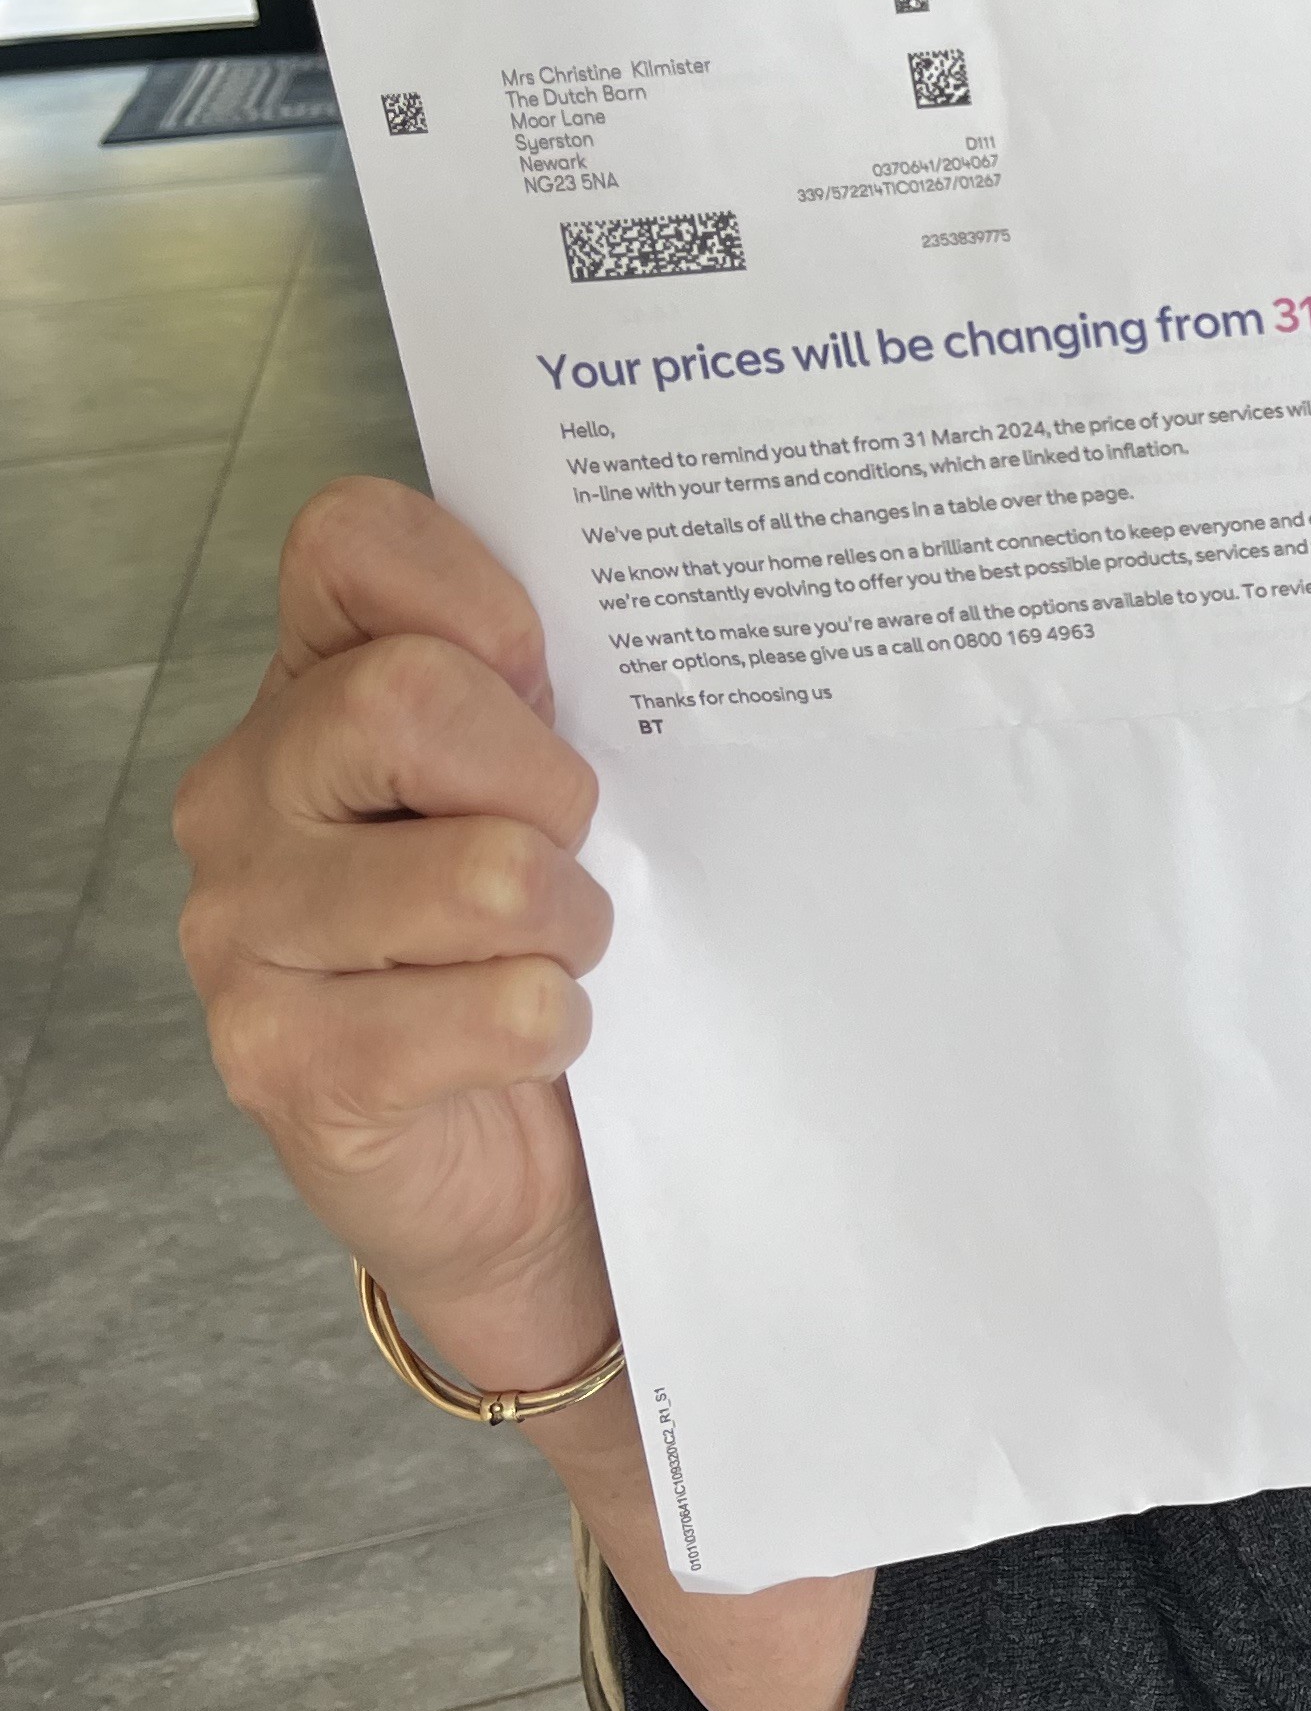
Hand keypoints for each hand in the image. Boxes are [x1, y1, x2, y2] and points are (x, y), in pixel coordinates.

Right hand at [174, 478, 617, 1378]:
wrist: (518, 1167)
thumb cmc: (540, 941)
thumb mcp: (549, 789)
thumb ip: (555, 696)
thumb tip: (664, 624)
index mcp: (313, 692)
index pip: (351, 542)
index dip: (477, 597)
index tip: (549, 677)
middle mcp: (248, 795)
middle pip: (407, 700)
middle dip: (545, 784)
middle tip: (575, 849)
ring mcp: (245, 932)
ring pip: (477, 871)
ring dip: (570, 920)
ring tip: (563, 950)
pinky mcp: (287, 1063)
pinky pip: (490, 1009)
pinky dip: (554, 1022)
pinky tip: (540, 1037)